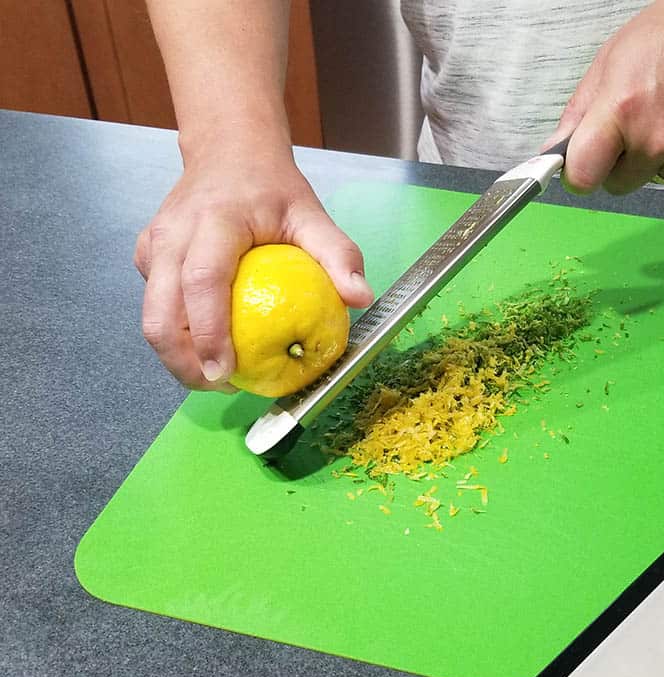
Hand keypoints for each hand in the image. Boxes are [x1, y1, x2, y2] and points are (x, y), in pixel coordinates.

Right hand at [134, 137, 373, 391]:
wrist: (228, 150)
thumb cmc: (271, 187)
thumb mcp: (312, 214)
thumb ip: (338, 254)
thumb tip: (361, 298)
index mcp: (214, 221)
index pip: (202, 282)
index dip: (208, 333)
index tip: (226, 372)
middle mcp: (173, 234)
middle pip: (160, 314)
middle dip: (184, 363)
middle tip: (224, 385)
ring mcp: (153, 246)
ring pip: (151, 316)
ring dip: (178, 356)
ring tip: (219, 374)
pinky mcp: (147, 257)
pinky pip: (156, 306)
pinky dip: (177, 334)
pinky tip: (209, 343)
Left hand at [543, 0, 663, 193]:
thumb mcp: (614, 58)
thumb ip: (581, 110)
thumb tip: (557, 150)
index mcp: (623, 110)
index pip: (583, 177)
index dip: (580, 174)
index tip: (584, 166)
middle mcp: (658, 139)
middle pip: (619, 184)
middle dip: (622, 162)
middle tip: (639, 123)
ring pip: (658, 176)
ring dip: (661, 154)